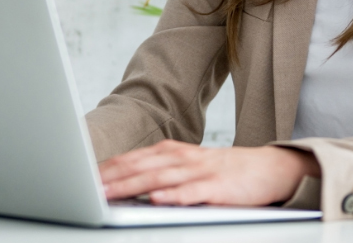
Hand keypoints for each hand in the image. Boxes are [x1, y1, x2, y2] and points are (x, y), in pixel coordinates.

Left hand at [98, 140, 320, 205]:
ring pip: (160, 179)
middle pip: (141, 167)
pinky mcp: (219, 187)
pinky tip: (157, 199)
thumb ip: (160, 173)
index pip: (133, 159)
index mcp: (173, 152)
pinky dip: (173, 195)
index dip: (107, 168)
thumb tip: (125, 185)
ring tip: (109, 194)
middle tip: (86, 187)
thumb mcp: (189, 167)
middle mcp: (183, 158)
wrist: (270, 168)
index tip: (82, 178)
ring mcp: (201, 171)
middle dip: (111, 178)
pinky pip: (192, 192)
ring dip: (132, 186)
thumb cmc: (225, 172)